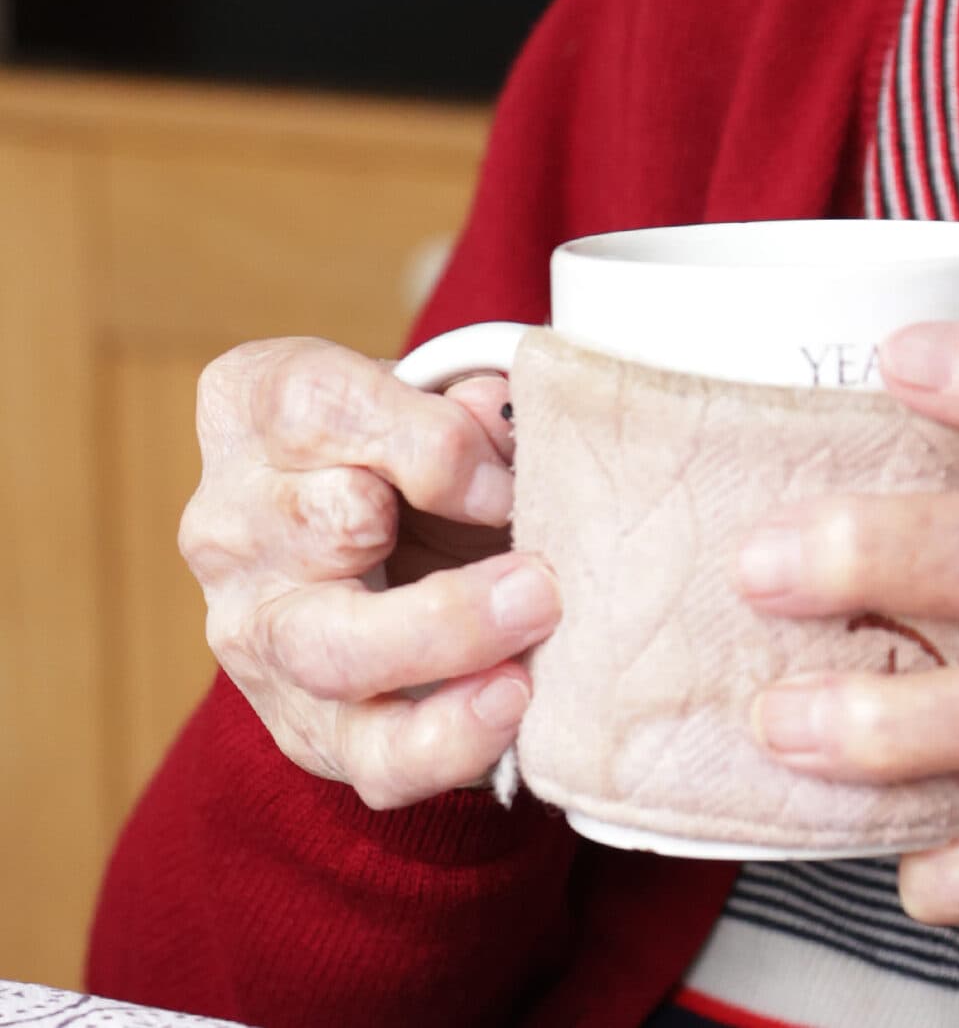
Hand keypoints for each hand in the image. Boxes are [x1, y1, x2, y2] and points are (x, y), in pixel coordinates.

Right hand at [181, 335, 562, 809]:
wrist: (376, 523)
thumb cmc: (407, 434)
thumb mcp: (431, 387)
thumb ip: (468, 402)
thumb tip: (509, 429)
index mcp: (254, 404)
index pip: (319, 406)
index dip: (428, 437)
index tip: (506, 466)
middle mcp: (232, 519)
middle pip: (325, 529)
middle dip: (441, 556)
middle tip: (541, 585)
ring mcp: (254, 630)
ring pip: (333, 657)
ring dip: (449, 652)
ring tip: (524, 668)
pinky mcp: (300, 723)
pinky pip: (367, 756)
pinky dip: (446, 743)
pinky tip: (507, 712)